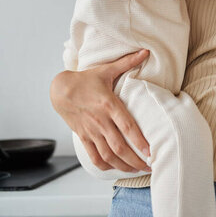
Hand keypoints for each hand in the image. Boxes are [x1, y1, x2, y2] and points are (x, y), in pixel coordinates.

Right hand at [50, 51, 151, 172]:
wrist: (61, 89)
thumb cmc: (86, 79)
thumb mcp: (107, 69)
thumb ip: (128, 62)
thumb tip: (146, 51)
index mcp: (108, 104)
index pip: (126, 126)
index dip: (139, 140)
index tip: (150, 151)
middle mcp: (100, 120)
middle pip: (119, 146)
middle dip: (135, 159)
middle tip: (149, 166)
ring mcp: (91, 131)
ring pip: (108, 154)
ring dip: (123, 165)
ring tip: (137, 169)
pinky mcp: (83, 137)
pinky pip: (94, 156)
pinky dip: (105, 165)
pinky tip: (116, 168)